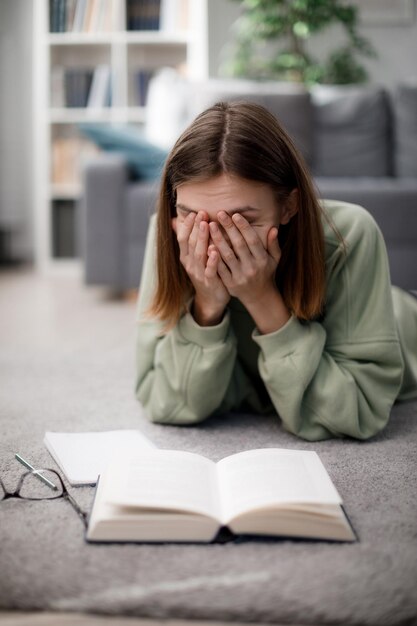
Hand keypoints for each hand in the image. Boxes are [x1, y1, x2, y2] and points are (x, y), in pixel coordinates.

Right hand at [173, 211, 229, 325]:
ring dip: (202, 239)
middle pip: (190, 243)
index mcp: (185, 257)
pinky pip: (210, 270)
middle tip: (202, 213)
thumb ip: (186, 239)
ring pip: (199, 254)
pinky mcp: (209, 282)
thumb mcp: (194, 256)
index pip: (183, 238)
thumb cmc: (205, 273)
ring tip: (207, 225)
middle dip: (196, 227)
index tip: (195, 212)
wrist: (211, 299)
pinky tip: (216, 250)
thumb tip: (173, 220)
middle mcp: (190, 264)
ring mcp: (199, 274)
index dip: (187, 225)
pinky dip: (212, 260)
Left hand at [209, 211, 289, 333]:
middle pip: (239, 245)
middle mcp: (252, 267)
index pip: (252, 240)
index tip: (235, 214)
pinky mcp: (230, 284)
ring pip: (227, 256)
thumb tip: (273, 228)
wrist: (259, 297)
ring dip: (218, 239)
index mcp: (263, 259)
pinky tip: (207, 245)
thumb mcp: (275, 259)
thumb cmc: (266, 273)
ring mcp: (240, 276)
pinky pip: (220, 269)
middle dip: (229, 228)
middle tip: (219, 214)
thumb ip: (274, 244)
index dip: (244, 227)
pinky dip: (214, 257)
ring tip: (210, 226)